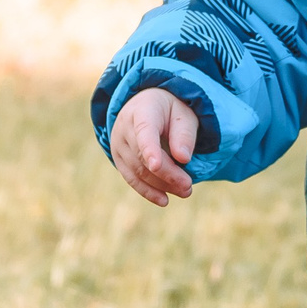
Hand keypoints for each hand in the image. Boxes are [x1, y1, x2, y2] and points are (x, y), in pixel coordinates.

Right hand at [109, 86, 198, 206]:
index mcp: (142, 110)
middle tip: (188, 186)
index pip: (144, 132)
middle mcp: (124, 127)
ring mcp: (118, 144)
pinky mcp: (119, 160)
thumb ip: (184, 135)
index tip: (156, 166)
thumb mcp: (184, 115)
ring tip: (185, 192)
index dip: (149, 149)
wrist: (147, 107)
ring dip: (161, 185)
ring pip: (138, 171)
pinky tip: (164, 200)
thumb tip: (183, 159)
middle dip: (167, 173)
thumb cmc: (170, 112)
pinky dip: (148, 191)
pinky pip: (131, 179)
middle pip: (143, 156)